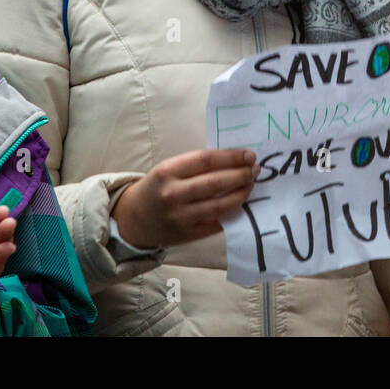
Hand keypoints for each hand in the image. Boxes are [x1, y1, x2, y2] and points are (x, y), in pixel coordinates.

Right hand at [113, 149, 257, 248]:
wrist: (134, 219)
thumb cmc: (157, 188)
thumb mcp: (169, 169)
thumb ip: (196, 165)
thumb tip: (234, 159)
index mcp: (168, 171)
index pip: (207, 160)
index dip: (232, 156)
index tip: (249, 154)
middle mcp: (173, 194)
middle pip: (216, 182)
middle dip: (241, 174)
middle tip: (255, 169)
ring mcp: (181, 216)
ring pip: (220, 205)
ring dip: (241, 194)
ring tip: (250, 185)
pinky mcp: (188, 234)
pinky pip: (217, 222)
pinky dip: (232, 212)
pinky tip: (241, 203)